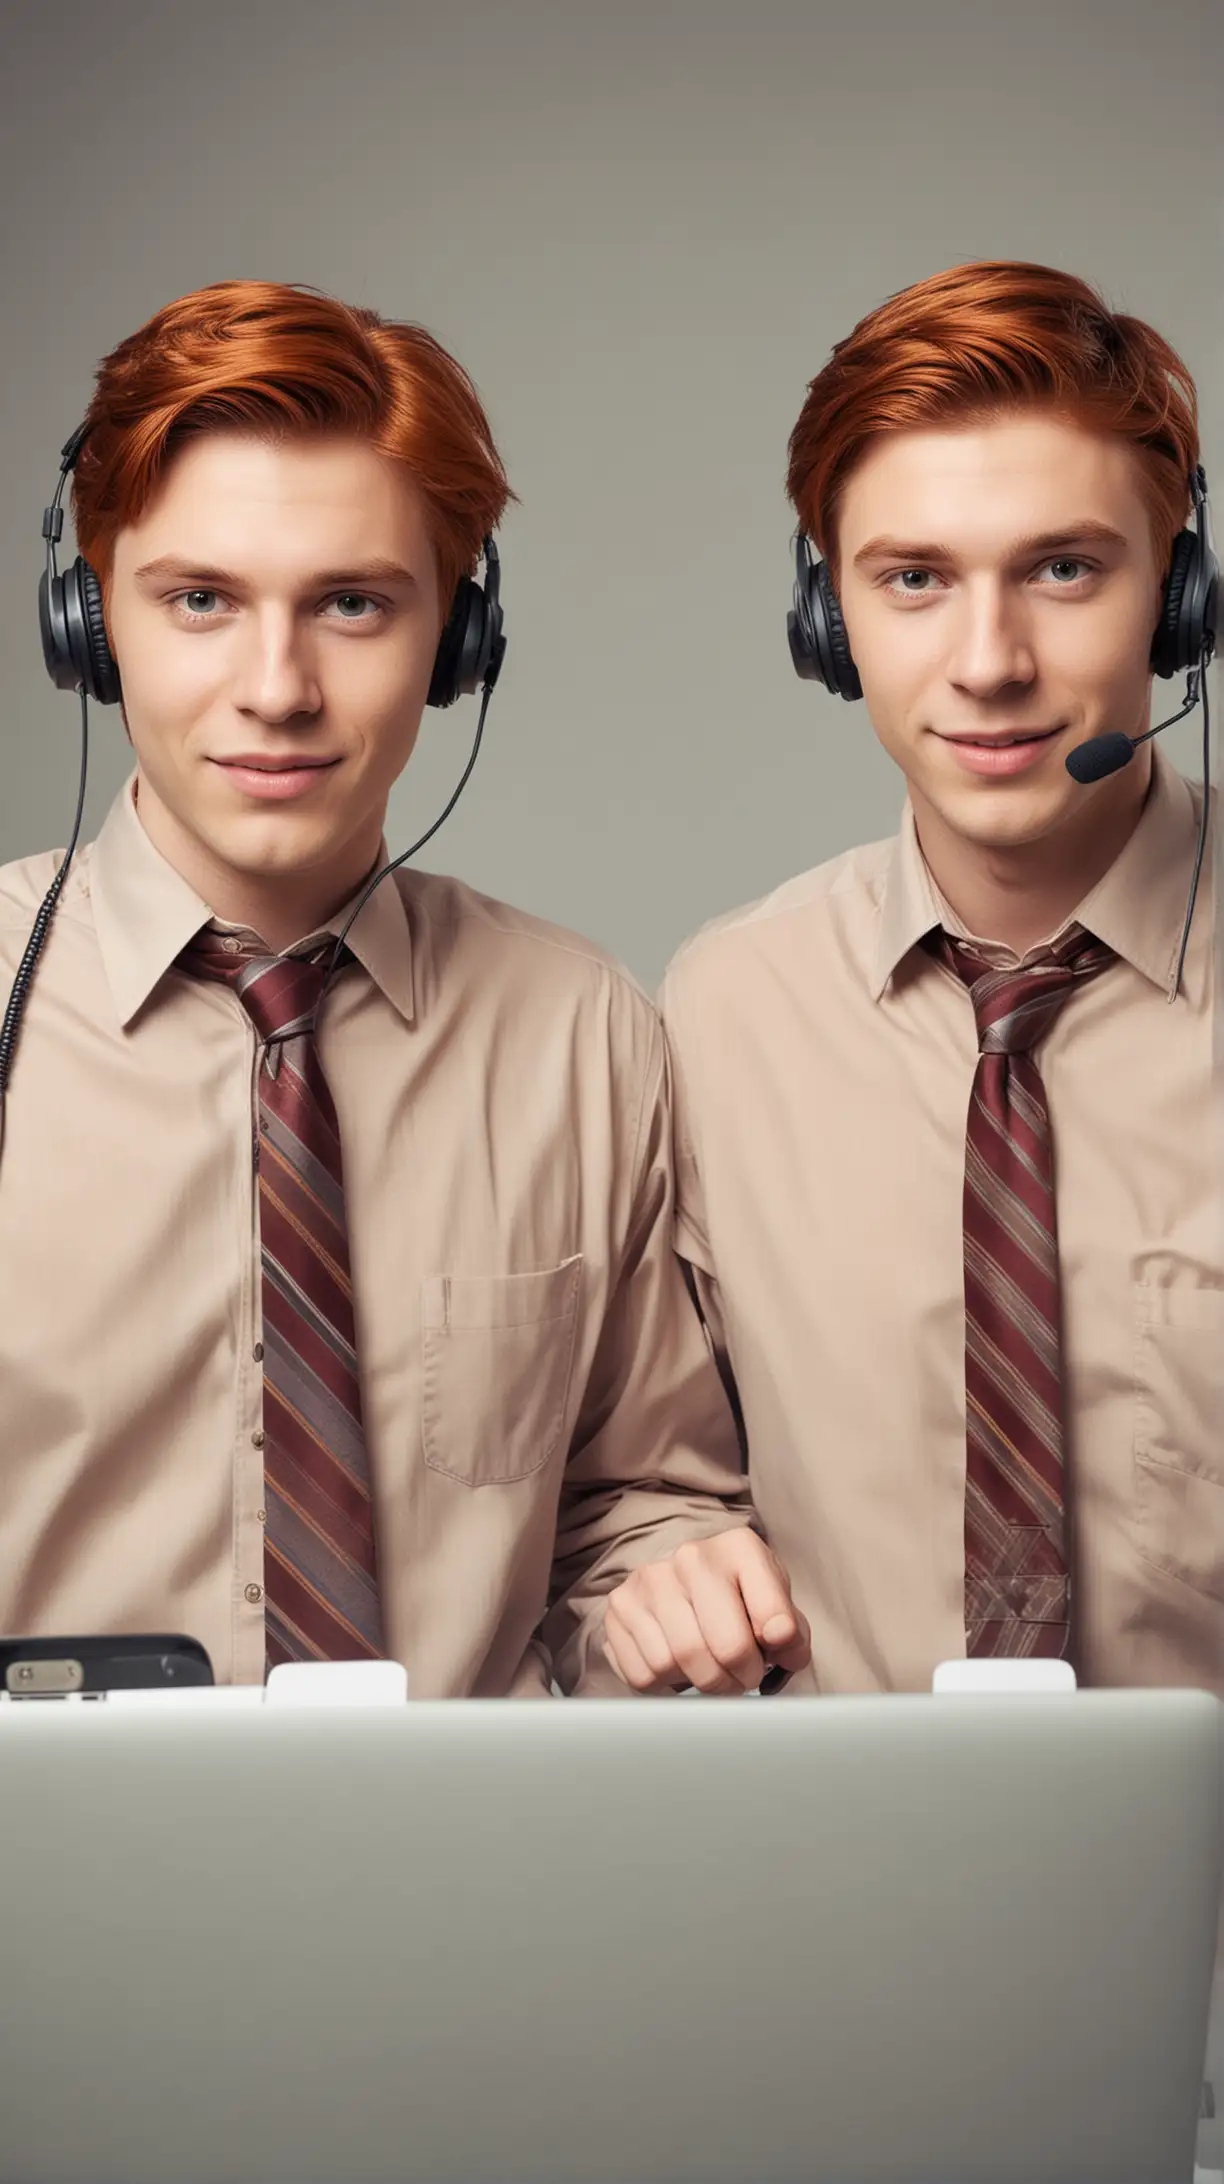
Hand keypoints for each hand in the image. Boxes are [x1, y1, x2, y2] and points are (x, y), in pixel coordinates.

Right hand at [602, 1530, 810, 1695]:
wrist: (684, 1576)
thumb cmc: (736, 1595)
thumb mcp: (776, 1602)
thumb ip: (792, 1630)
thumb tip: (785, 1649)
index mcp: (740, 1549)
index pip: (772, 1616)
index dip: (780, 1649)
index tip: (775, 1652)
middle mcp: (691, 1557)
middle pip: (725, 1648)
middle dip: (740, 1678)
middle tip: (743, 1677)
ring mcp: (649, 1580)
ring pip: (678, 1664)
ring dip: (700, 1683)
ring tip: (710, 1669)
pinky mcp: (619, 1607)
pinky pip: (643, 1674)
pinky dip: (664, 1683)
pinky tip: (677, 1664)